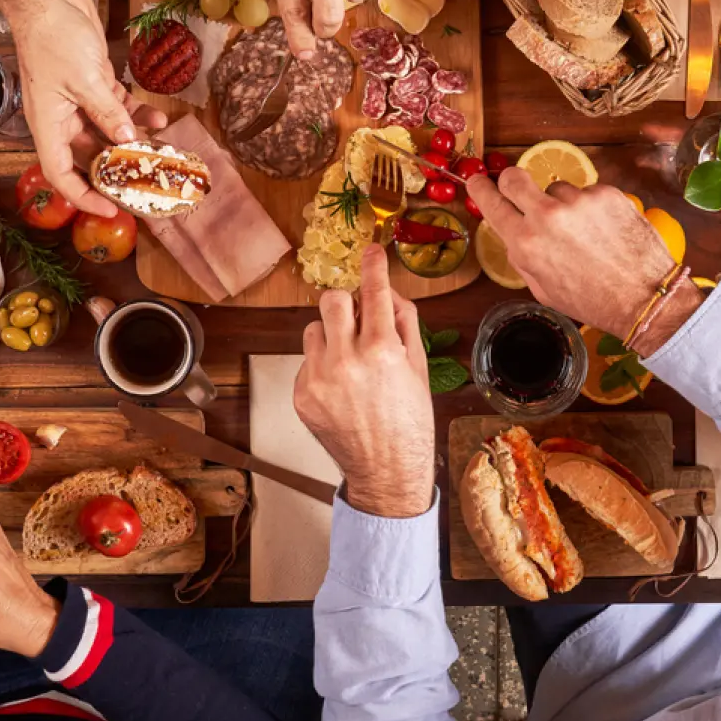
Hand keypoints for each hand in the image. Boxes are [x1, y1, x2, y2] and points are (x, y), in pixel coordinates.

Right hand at [11, 0, 166, 218]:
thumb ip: (108, 112)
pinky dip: (136, 115)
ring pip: (108, 133)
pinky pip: (117, 108)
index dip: (84, 197)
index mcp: (48, 125)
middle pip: (89, 158)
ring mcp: (77, 101)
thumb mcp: (85, 79)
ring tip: (161, 150)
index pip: (61, 175)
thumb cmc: (54, 36)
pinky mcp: (94, 83)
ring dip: (133, 142)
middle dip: (118, 171)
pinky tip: (159, 118)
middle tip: (148, 183)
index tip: (113, 209)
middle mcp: (61, 119)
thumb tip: (128, 143)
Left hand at [293, 245, 433, 517]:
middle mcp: (347, 361)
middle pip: (331, 300)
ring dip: (331, 334)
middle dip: (345, 302)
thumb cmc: (409, 420)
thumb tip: (389, 294)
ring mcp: (320, 379)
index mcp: (382, 352)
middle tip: (357, 316)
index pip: (374, 292)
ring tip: (350, 361)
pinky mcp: (302, 395)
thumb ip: (404, 324)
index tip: (371, 251)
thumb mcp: (418, 367)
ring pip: (314, 329)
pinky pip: (307, 361)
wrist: (386, 469)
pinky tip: (341, 389)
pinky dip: (322, 366)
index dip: (373, 266)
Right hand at [467, 170, 690, 343]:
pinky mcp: (606, 193)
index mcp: (525, 242)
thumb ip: (521, 256)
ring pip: (557, 188)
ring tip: (583, 231)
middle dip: (511, 181)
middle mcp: (547, 215)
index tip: (477, 181)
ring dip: (562, 204)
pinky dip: (591, 207)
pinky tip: (603, 230)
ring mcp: (578, 200)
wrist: (644, 297)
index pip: (491, 201)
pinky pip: (587, 193)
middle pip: (514, 177)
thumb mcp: (542, 289)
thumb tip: (513, 232)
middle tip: (518, 190)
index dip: (480, 188)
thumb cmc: (591, 301)